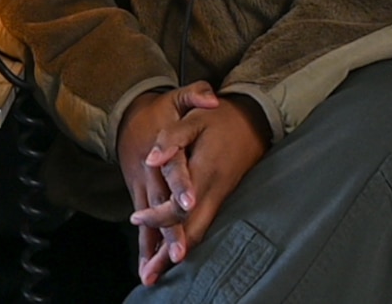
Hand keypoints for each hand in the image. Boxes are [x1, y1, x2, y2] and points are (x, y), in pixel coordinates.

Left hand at [129, 93, 271, 284]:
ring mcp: (223, 195)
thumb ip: (171, 139)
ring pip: (201, 231)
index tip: (136, 218)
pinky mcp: (224, 197)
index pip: (181, 204)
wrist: (254, 119)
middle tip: (148, 274)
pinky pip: (206, 224)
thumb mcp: (194, 117)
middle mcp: (216, 189)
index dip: (159, 216)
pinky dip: (191, 240)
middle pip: (192, 229)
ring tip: (158, 271)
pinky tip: (180, 251)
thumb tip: (151, 161)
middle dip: (169, 252)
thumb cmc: (220, 116)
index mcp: (206, 169)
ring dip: (181, 251)